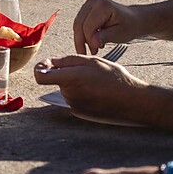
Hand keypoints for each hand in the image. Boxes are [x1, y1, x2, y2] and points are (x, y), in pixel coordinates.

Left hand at [39, 54, 157, 124]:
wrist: (131, 100)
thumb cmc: (114, 78)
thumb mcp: (92, 61)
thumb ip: (67, 61)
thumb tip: (51, 62)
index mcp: (70, 79)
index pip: (41, 76)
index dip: (40, 68)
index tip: (47, 64)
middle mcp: (69, 94)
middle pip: (56, 81)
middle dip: (65, 73)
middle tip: (85, 70)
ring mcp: (74, 105)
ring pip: (66, 89)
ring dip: (74, 84)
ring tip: (94, 82)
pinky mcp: (80, 112)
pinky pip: (74, 99)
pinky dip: (80, 93)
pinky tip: (96, 91)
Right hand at [72, 0, 145, 53]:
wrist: (135, 19)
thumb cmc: (130, 25)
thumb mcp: (120, 33)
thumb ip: (105, 37)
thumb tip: (93, 42)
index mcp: (103, 5)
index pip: (88, 26)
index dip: (89, 40)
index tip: (94, 50)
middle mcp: (94, 1)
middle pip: (79, 24)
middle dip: (81, 40)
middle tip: (86, 52)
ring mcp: (90, 4)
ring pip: (77, 24)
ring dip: (81, 38)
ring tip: (91, 48)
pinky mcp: (87, 8)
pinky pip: (80, 23)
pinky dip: (83, 33)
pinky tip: (91, 41)